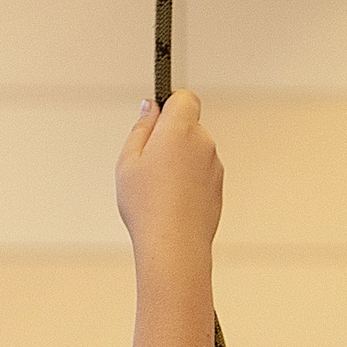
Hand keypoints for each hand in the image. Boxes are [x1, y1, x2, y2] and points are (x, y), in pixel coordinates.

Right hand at [115, 88, 221, 260]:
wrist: (175, 249)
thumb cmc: (147, 207)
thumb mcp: (128, 161)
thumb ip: (141, 128)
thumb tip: (150, 108)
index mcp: (181, 130)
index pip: (184, 98)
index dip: (169, 105)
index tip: (155, 120)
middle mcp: (204, 144)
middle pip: (189, 126)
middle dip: (171, 136)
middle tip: (148, 163)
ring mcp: (214, 168)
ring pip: (195, 152)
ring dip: (179, 161)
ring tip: (159, 189)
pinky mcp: (218, 189)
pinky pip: (201, 175)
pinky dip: (189, 182)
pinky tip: (173, 202)